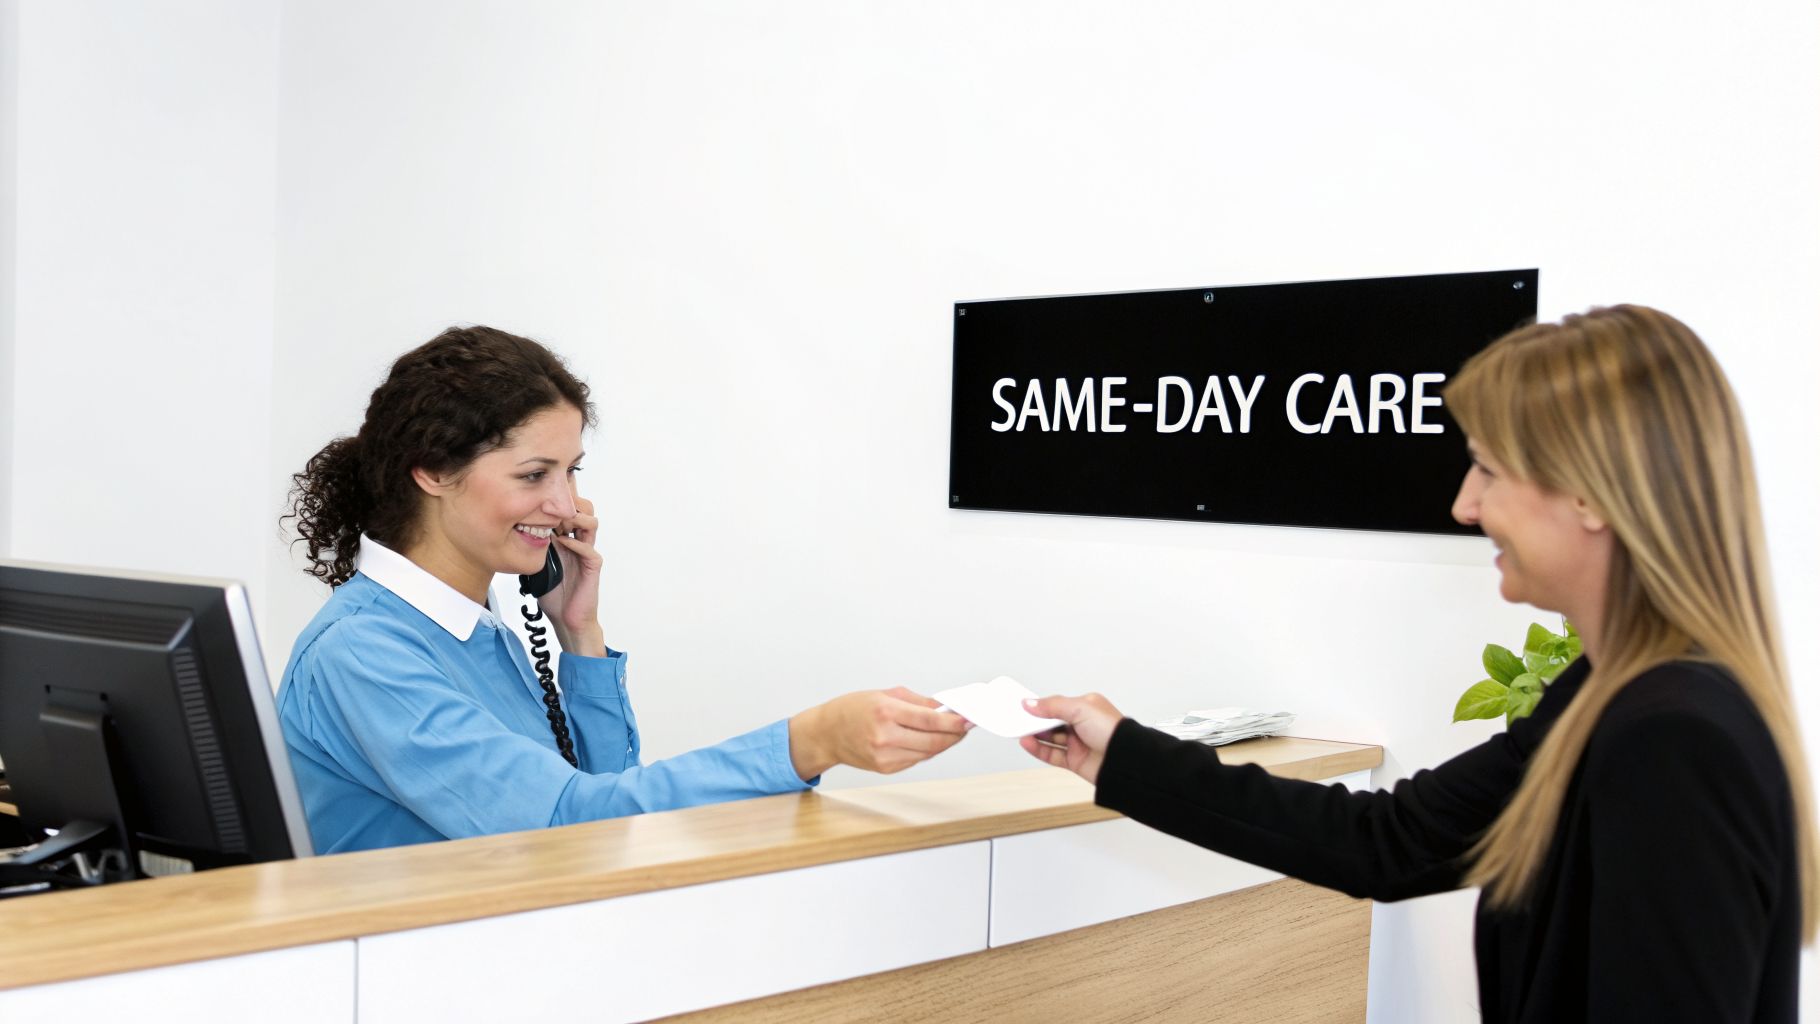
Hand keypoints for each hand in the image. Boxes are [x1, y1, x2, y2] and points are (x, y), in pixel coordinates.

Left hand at [539, 496, 605, 656]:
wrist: (567, 619)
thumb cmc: (553, 592)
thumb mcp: (535, 562)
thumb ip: (530, 545)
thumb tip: (508, 529)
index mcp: (567, 538)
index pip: (568, 509)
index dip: (560, 497)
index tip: (543, 490)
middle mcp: (579, 541)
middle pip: (584, 508)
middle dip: (568, 502)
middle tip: (549, 503)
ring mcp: (587, 552)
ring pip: (591, 522)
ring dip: (574, 518)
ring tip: (556, 520)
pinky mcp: (593, 566)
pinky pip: (588, 548)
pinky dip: (574, 542)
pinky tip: (560, 542)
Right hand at [788, 687, 971, 779]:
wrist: (826, 734)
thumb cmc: (853, 709)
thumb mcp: (885, 694)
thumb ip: (918, 702)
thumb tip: (944, 709)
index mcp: (885, 712)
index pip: (929, 720)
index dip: (953, 722)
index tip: (968, 719)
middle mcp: (885, 736)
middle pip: (933, 741)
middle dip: (955, 735)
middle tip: (966, 727)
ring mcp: (885, 756)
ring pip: (928, 753)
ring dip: (944, 743)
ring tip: (953, 733)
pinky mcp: (886, 768)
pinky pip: (916, 759)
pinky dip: (927, 750)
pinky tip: (931, 741)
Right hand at [1018, 693, 1123, 784]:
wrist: (1125, 761)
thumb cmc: (1112, 731)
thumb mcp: (1080, 709)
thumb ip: (1052, 706)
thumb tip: (1030, 703)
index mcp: (1086, 707)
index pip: (1057, 705)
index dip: (1040, 706)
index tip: (1023, 705)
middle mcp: (1081, 725)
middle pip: (1051, 722)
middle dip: (1034, 720)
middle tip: (1017, 719)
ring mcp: (1077, 743)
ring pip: (1049, 738)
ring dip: (1034, 735)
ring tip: (1019, 731)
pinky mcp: (1074, 761)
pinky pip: (1052, 754)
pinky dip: (1038, 749)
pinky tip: (1027, 743)